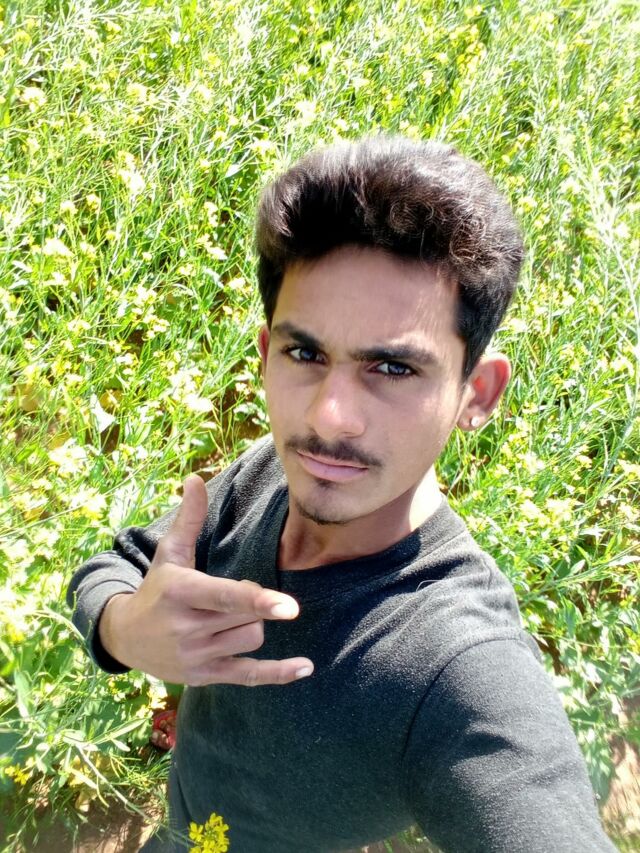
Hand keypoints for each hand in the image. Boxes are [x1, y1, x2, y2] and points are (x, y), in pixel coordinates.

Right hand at [98, 474, 313, 686]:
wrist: (124, 637)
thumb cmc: (157, 587)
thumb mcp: (170, 553)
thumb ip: (189, 518)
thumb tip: (196, 478)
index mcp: (180, 591)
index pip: (225, 597)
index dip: (258, 601)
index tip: (288, 607)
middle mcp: (186, 627)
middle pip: (247, 617)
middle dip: (253, 603)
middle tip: (230, 596)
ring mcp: (195, 657)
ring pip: (252, 639)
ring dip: (252, 625)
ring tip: (228, 617)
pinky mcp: (204, 676)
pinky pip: (248, 677)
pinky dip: (277, 674)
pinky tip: (304, 668)